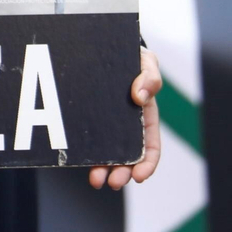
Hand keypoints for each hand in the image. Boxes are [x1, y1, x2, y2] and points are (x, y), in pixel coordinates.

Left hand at [89, 47, 161, 189]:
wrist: (106, 49)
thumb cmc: (133, 59)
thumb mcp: (147, 63)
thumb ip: (150, 77)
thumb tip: (141, 96)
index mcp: (146, 118)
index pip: (151, 148)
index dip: (148, 164)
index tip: (140, 176)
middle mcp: (127, 128)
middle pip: (129, 158)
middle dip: (123, 173)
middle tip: (114, 182)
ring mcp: (107, 127)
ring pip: (108, 156)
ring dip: (104, 171)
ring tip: (97, 180)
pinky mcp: (89, 123)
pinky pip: (88, 142)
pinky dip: (86, 156)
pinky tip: (80, 163)